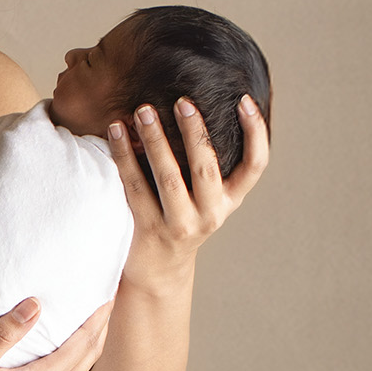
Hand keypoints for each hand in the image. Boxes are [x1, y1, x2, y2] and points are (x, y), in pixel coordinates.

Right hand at [0, 297, 117, 370]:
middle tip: (110, 299)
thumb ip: (5, 335)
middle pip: (89, 358)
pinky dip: (75, 360)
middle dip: (102, 328)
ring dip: (90, 345)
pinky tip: (68, 349)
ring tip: (95, 320)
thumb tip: (35, 304)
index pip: (82, 344)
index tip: (109, 293)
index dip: (98, 318)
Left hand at [107, 92, 268, 275]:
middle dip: (195, 131)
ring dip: (155, 140)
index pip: (255, 165)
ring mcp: (180, 224)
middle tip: (182, 100)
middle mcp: (211, 214)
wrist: (158, 270)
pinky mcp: (149, 229)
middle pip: (207, 168)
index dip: (255, 132)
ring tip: (143, 110)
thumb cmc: (181, 217)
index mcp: (230, 199)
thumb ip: (208, 160)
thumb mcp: (205, 195)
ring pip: (169, 177)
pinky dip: (124, 156)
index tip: (244, 100)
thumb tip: (201, 101)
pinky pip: (135, 186)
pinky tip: (115, 131)